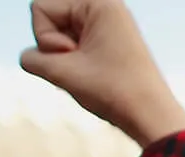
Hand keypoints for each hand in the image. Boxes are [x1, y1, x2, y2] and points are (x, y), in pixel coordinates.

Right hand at [19, 0, 184, 146]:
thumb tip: (31, 56)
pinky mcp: (107, 44)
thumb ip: (31, 58)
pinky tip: (93, 80)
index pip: (39, 7)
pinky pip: (73, 49)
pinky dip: (74, 66)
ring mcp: (106, 27)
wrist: (152, 116)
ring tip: (91, 76)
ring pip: (58, 37)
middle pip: (48, 20)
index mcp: (98, 3)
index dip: (46, 37)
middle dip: (55, 48)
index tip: (73, 53)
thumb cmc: (112, 91)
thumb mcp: (60, 71)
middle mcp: (104, 8)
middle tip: (85, 67)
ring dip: (64, 61)